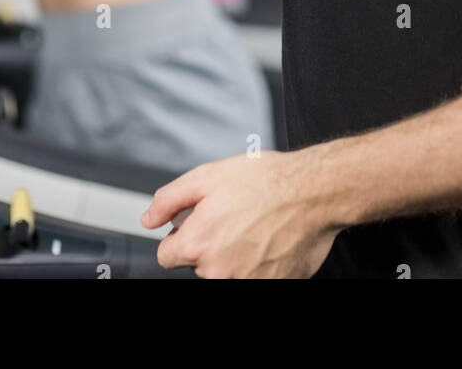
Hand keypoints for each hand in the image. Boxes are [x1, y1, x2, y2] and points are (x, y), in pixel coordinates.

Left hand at [140, 149, 337, 278]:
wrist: (312, 193)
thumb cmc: (266, 181)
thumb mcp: (208, 175)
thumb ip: (169, 199)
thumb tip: (148, 218)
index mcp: (197, 244)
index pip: (167, 255)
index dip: (181, 235)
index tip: (197, 224)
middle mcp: (218, 272)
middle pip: (198, 264)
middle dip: (210, 242)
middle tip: (234, 216)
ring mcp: (245, 283)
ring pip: (225, 272)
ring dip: (234, 255)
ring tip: (254, 226)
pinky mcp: (270, 286)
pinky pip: (253, 277)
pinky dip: (258, 264)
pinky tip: (268, 240)